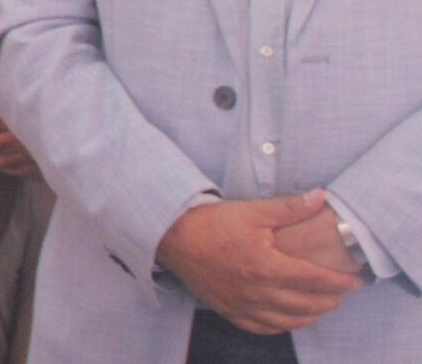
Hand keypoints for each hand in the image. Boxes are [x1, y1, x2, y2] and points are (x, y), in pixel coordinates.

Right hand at [157, 191, 361, 333]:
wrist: (171, 237)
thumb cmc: (211, 223)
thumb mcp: (252, 211)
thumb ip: (289, 208)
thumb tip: (321, 198)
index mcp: (267, 266)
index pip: (315, 279)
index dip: (339, 282)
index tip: (355, 281)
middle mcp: (258, 292)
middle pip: (306, 304)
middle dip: (330, 300)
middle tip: (341, 293)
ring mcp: (243, 304)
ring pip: (288, 321)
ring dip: (310, 316)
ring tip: (321, 307)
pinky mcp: (229, 310)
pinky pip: (263, 328)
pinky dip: (282, 326)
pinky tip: (288, 319)